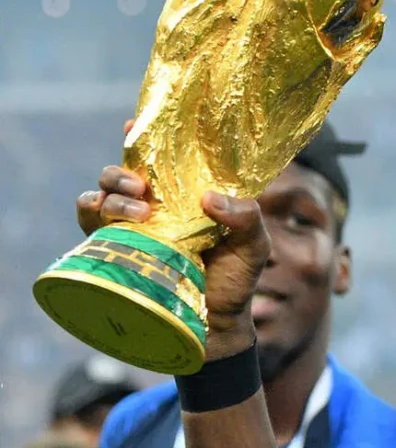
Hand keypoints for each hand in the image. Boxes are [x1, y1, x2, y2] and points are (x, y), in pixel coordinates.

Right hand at [74, 120, 270, 359]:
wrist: (215, 325)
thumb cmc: (236, 280)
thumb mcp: (254, 245)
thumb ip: (245, 218)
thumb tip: (209, 199)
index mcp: (191, 194)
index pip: (168, 156)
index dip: (150, 133)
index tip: (135, 122)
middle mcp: (160, 204)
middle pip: (128, 168)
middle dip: (125, 168)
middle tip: (142, 186)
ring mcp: (136, 225)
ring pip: (105, 190)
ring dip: (113, 192)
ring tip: (138, 211)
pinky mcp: (118, 247)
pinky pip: (89, 220)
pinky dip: (91, 211)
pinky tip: (106, 218)